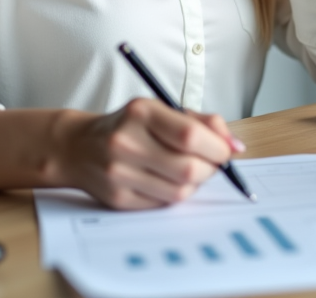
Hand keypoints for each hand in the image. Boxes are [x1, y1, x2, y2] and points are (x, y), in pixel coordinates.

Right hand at [55, 98, 244, 209]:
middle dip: (212, 169)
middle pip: (189, 169)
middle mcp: (126, 142)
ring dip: (195, 184)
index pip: (190, 135)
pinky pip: (163, 204)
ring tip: (188, 170)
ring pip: (180, 192)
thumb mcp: (162, 109)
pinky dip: (174, 195)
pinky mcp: (117, 198)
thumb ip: (202, 122)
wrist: (79, 146)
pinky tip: (167, 181)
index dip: (218, 147)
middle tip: (212, 163)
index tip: (226, 150)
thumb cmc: (130, 125)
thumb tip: (236, 146)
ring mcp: (119, 173)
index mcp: (141, 112)